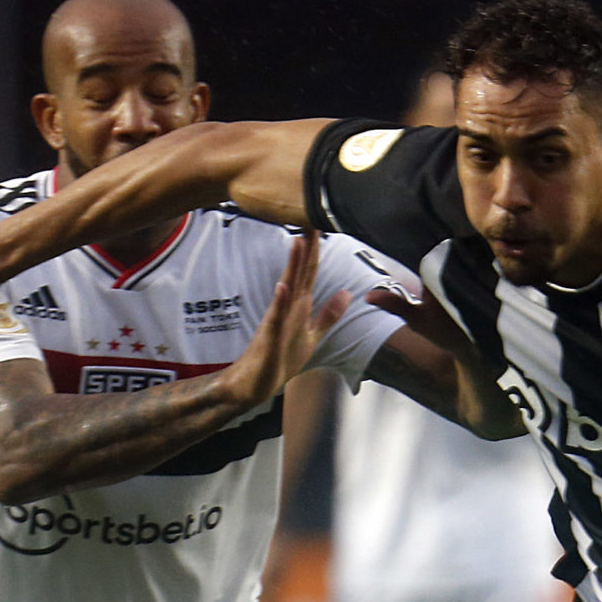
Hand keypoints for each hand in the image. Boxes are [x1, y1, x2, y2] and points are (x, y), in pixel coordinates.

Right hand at [221, 231, 351, 408]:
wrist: (255, 384)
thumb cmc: (281, 359)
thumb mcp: (312, 335)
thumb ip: (328, 315)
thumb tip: (346, 293)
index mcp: (299, 305)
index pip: (310, 272)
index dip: (317, 249)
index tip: (322, 223)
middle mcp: (288, 307)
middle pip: (300, 273)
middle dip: (307, 247)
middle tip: (311, 217)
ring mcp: (278, 320)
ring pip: (288, 289)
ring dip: (293, 266)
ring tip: (298, 242)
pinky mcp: (270, 338)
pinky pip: (276, 318)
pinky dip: (280, 303)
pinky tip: (283, 287)